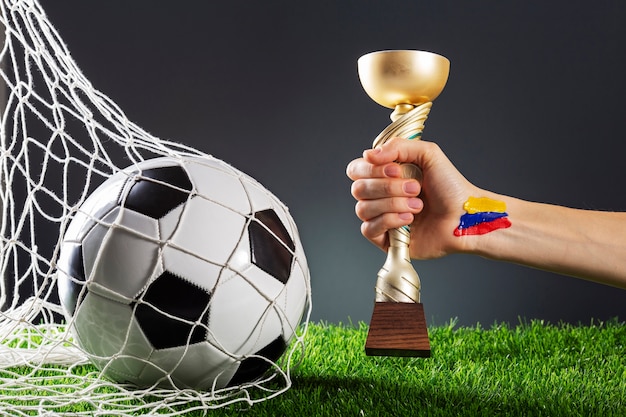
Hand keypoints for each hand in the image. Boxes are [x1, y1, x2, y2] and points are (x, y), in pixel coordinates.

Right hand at [346, 138, 477, 258]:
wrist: (463, 216)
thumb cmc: (450, 188)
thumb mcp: (428, 154)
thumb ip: (397, 146)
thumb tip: (369, 155)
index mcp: (385, 175)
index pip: (356, 169)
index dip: (371, 169)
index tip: (397, 169)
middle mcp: (380, 196)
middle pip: (358, 189)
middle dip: (388, 187)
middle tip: (415, 188)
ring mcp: (381, 218)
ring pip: (363, 209)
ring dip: (394, 204)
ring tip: (418, 206)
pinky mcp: (385, 239)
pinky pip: (369, 229)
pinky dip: (390, 221)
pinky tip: (409, 219)